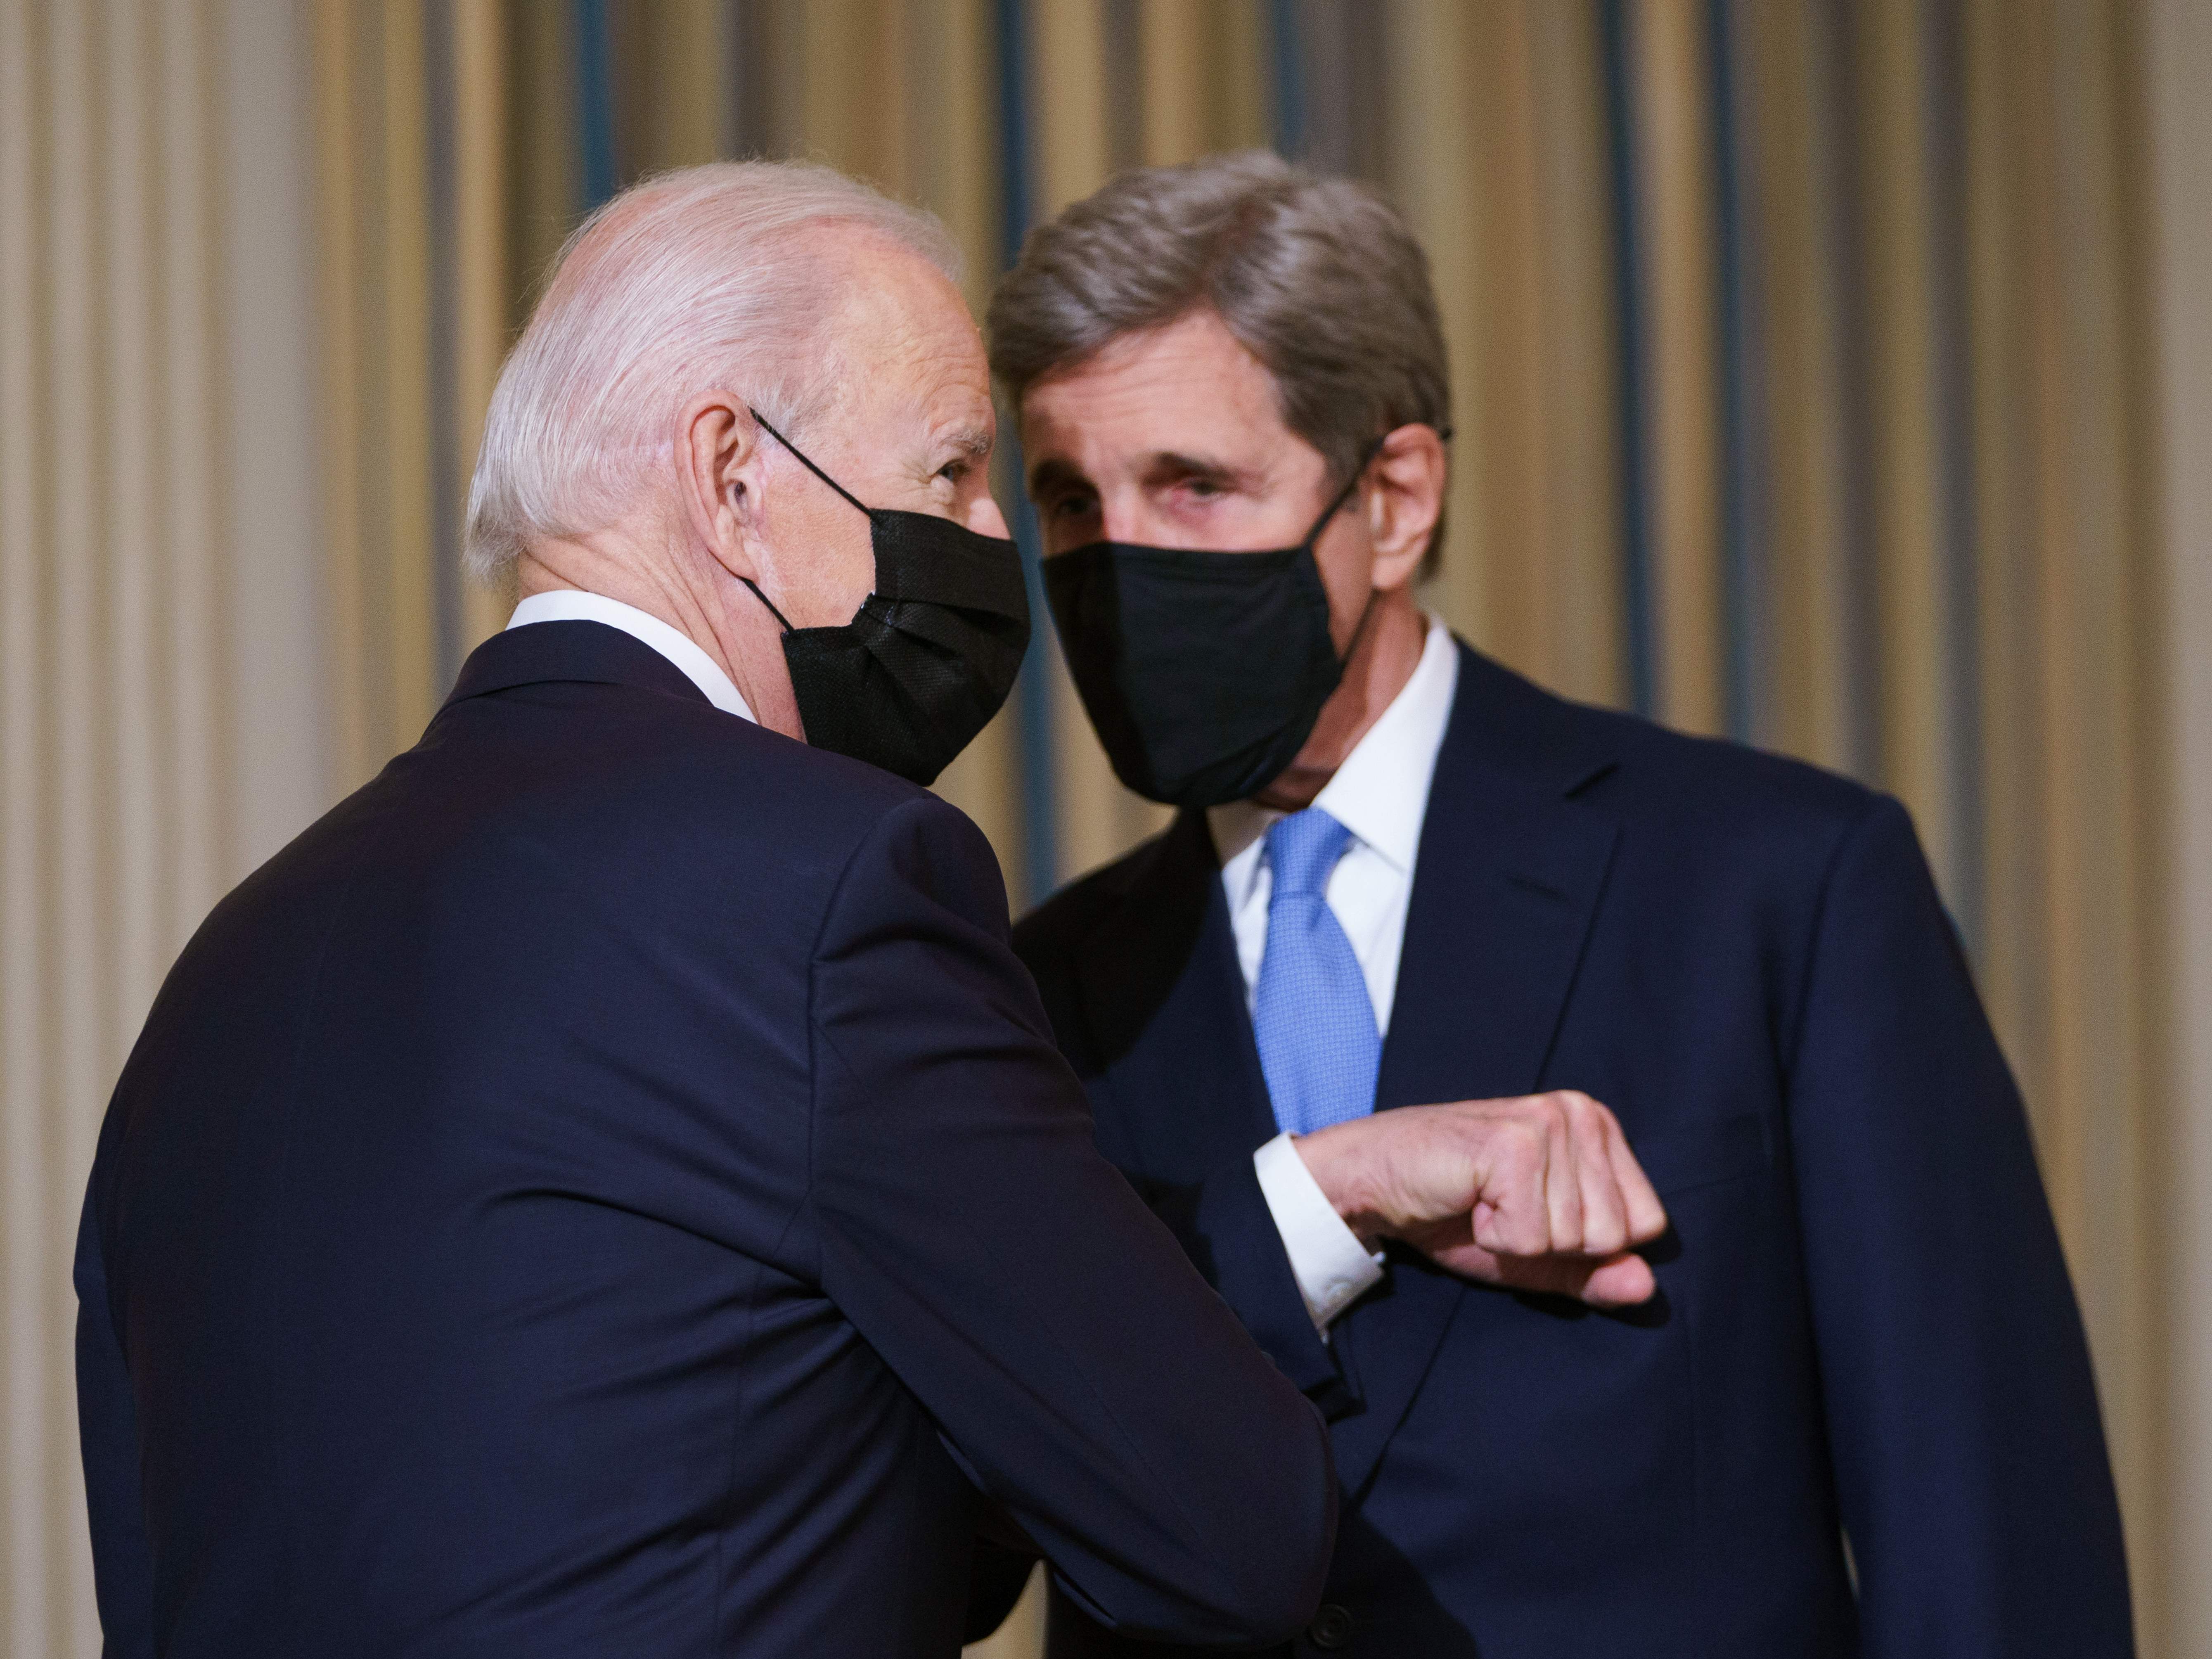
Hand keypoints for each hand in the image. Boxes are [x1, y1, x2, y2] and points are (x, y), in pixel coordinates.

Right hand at [1293, 1091, 1668, 1307]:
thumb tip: (1648, 1288)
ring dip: (1519, 1239)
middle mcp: (1582, 1113)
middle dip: (1554, 1244)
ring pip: (1575, 1238)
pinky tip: (1469, 1202)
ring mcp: (1549, 1122)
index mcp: (1599, 1127)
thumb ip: (1593, 1272)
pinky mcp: (1513, 1144)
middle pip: (1614, 1235)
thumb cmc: (1455, 1212)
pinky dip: (1495, 1237)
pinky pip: (1531, 1237)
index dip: (1587, 1245)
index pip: (1647, 1224)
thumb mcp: (1535, 1253)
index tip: (1531, 1213)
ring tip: (1483, 1202)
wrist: (1374, 1180)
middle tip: (1501, 1208)